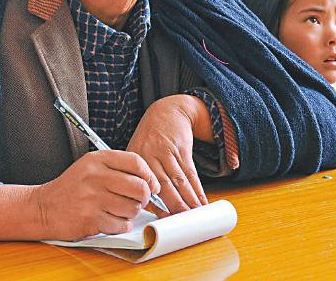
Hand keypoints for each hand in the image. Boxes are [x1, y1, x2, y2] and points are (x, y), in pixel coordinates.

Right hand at [30, 150, 160, 240]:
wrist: (44, 207)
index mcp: (97, 160)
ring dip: (130, 213)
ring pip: (132, 208)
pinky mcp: (91, 218)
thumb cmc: (71, 188)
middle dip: (144, 198)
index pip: (136, 162)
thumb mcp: (89, 167)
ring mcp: (93, 198)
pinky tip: (108, 220)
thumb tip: (149, 182)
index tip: (151, 185)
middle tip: (136, 201)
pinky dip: (119, 226)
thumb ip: (116, 169)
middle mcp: (95, 176)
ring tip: (117, 210)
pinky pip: (121, 225)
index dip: (149, 176)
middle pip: (139, 187)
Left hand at [127, 95, 208, 213]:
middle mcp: (149, 155)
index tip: (163, 221)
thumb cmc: (151, 139)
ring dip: (189, 200)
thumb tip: (152, 208)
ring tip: (195, 216)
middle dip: (175, 207)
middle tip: (183, 223)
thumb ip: (142, 178)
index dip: (155, 206)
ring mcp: (166, 150)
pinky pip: (191, 172)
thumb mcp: (139, 152)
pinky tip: (202, 201)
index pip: (143, 187)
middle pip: (162, 186)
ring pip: (178, 181)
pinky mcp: (181, 148)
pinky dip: (198, 189)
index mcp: (134, 160)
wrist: (167, 112)